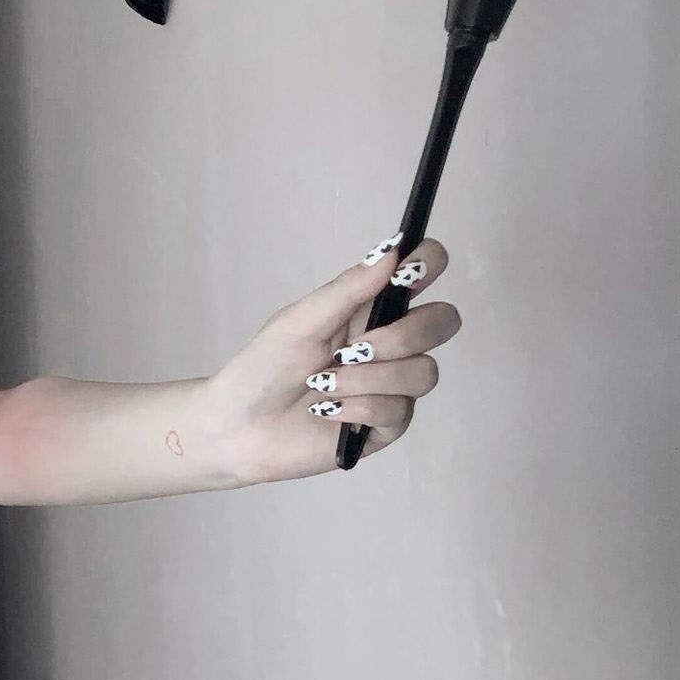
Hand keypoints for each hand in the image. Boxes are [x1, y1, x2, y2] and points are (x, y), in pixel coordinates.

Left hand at [200, 233, 461, 483]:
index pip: (423, 272)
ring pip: (423, 372)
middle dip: (403, 336)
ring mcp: (391, 385)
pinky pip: (398, 411)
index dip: (429, 263)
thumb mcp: (299, 322)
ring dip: (369, 379)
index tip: (409, 273)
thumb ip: (347, 290)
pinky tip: (325, 411)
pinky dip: (357, 408)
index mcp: (370, 308)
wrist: (237, 428)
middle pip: (442, 322)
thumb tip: (392, 250)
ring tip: (323, 385)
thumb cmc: (262, 370)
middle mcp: (389, 344)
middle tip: (352, 350)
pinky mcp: (385, 426)